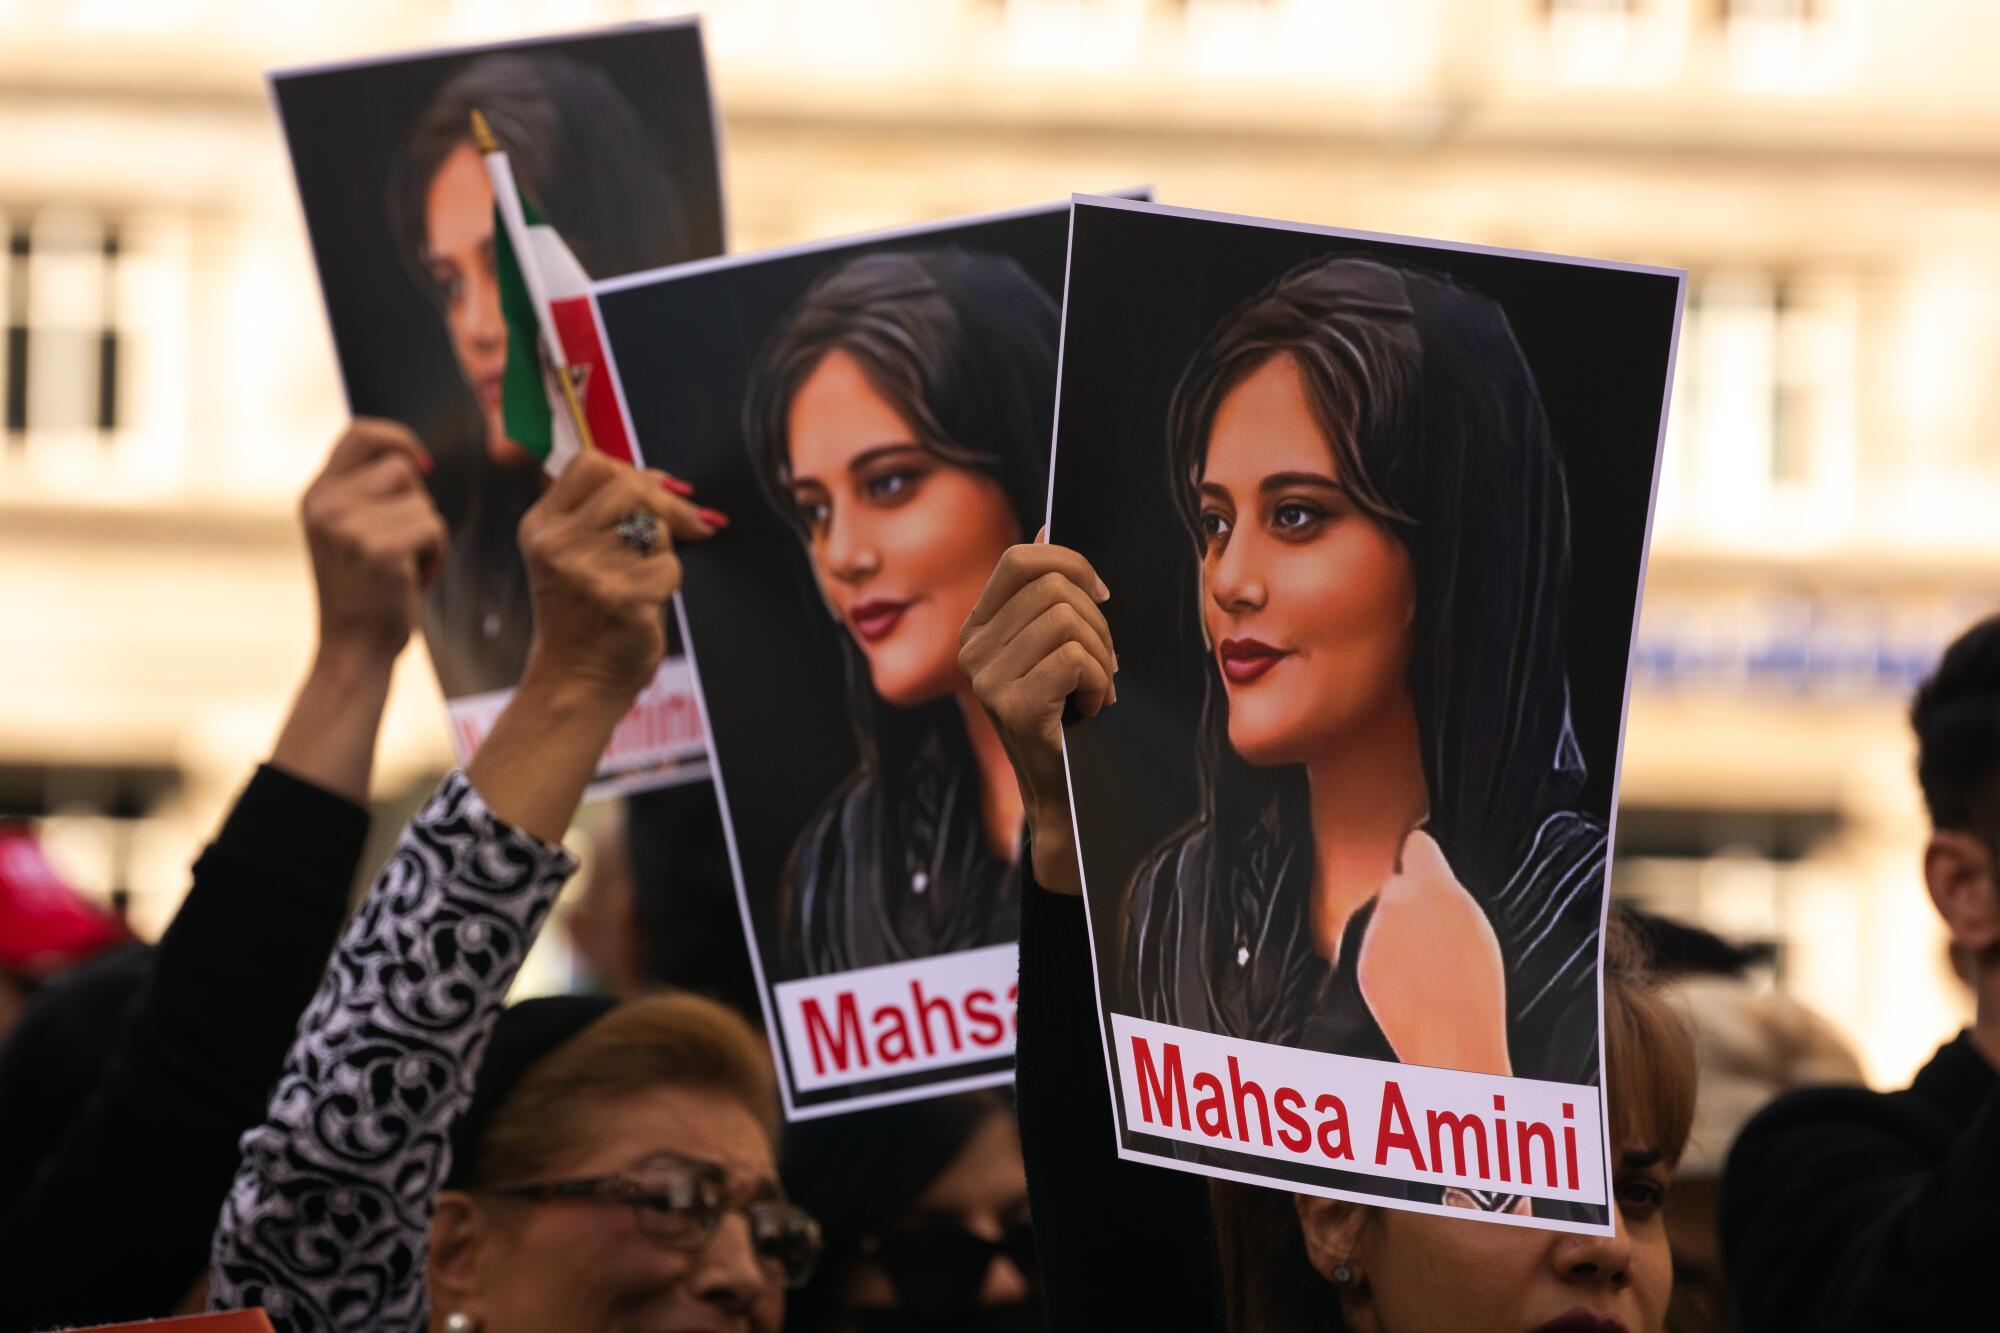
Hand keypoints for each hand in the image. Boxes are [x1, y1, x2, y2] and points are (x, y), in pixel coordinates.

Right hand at [301, 419, 445, 667]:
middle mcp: (325, 505)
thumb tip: (411, 455)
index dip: (397, 438)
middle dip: (417, 503)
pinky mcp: (378, 549)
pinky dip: (437, 555)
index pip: (359, 433)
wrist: (352, 650)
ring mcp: (348, 526)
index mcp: (316, 495)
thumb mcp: (346, 532)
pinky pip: (433, 527)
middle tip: (400, 546)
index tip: (422, 464)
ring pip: (423, 502)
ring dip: (428, 535)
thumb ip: (362, 492)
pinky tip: (414, 580)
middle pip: (402, 467)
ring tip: (404, 566)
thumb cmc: (364, 591)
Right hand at [515, 449, 719, 713]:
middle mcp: (559, 543)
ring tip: (640, 581)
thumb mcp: (569, 556)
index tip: (652, 494)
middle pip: (631, 485)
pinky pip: (669, 567)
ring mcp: (589, 571)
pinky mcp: (623, 598)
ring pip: (656, 527)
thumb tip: (672, 483)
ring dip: (664, 551)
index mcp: (542, 526)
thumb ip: (601, 513)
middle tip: (689, 526)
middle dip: (667, 505)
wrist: (574, 682)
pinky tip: (645, 606)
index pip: (591, 463)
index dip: (631, 472)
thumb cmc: (583, 616)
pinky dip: (668, 584)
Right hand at [958, 541, 1115, 893]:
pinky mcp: (1014, 707)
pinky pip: (1076, 659)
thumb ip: (1042, 594)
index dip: (1070, 563)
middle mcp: (971, 652)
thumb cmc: (1066, 719)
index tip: (1101, 594)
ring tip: (1093, 692)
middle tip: (1102, 663)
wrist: (1064, 797)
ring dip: (1100, 657)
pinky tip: (1090, 711)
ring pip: (1068, 621)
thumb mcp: (1050, 650)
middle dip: (1096, 621)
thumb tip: (1046, 528)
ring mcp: (988, 681)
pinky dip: (1101, 683)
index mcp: (977, 630)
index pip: (1020, 559)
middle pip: (1053, 588)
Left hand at [1359, 830, 1510, 1076]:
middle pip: (1396, 885)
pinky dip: (1385, 960)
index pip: (1416, 845)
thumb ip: (1449, 893)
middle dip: (1409, 900)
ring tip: (1427, 966)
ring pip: (1382, 918)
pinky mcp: (1359, 960)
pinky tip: (1410, 982)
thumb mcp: (1477, 925)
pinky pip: (1372, 948)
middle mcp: (1395, 901)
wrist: (1450, 1038)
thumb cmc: (1475, 988)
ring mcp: (1373, 931)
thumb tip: (1435, 879)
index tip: (1422, 860)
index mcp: (1433, 886)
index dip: (1421, 856)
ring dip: (1396, 932)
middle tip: (1433, 932)